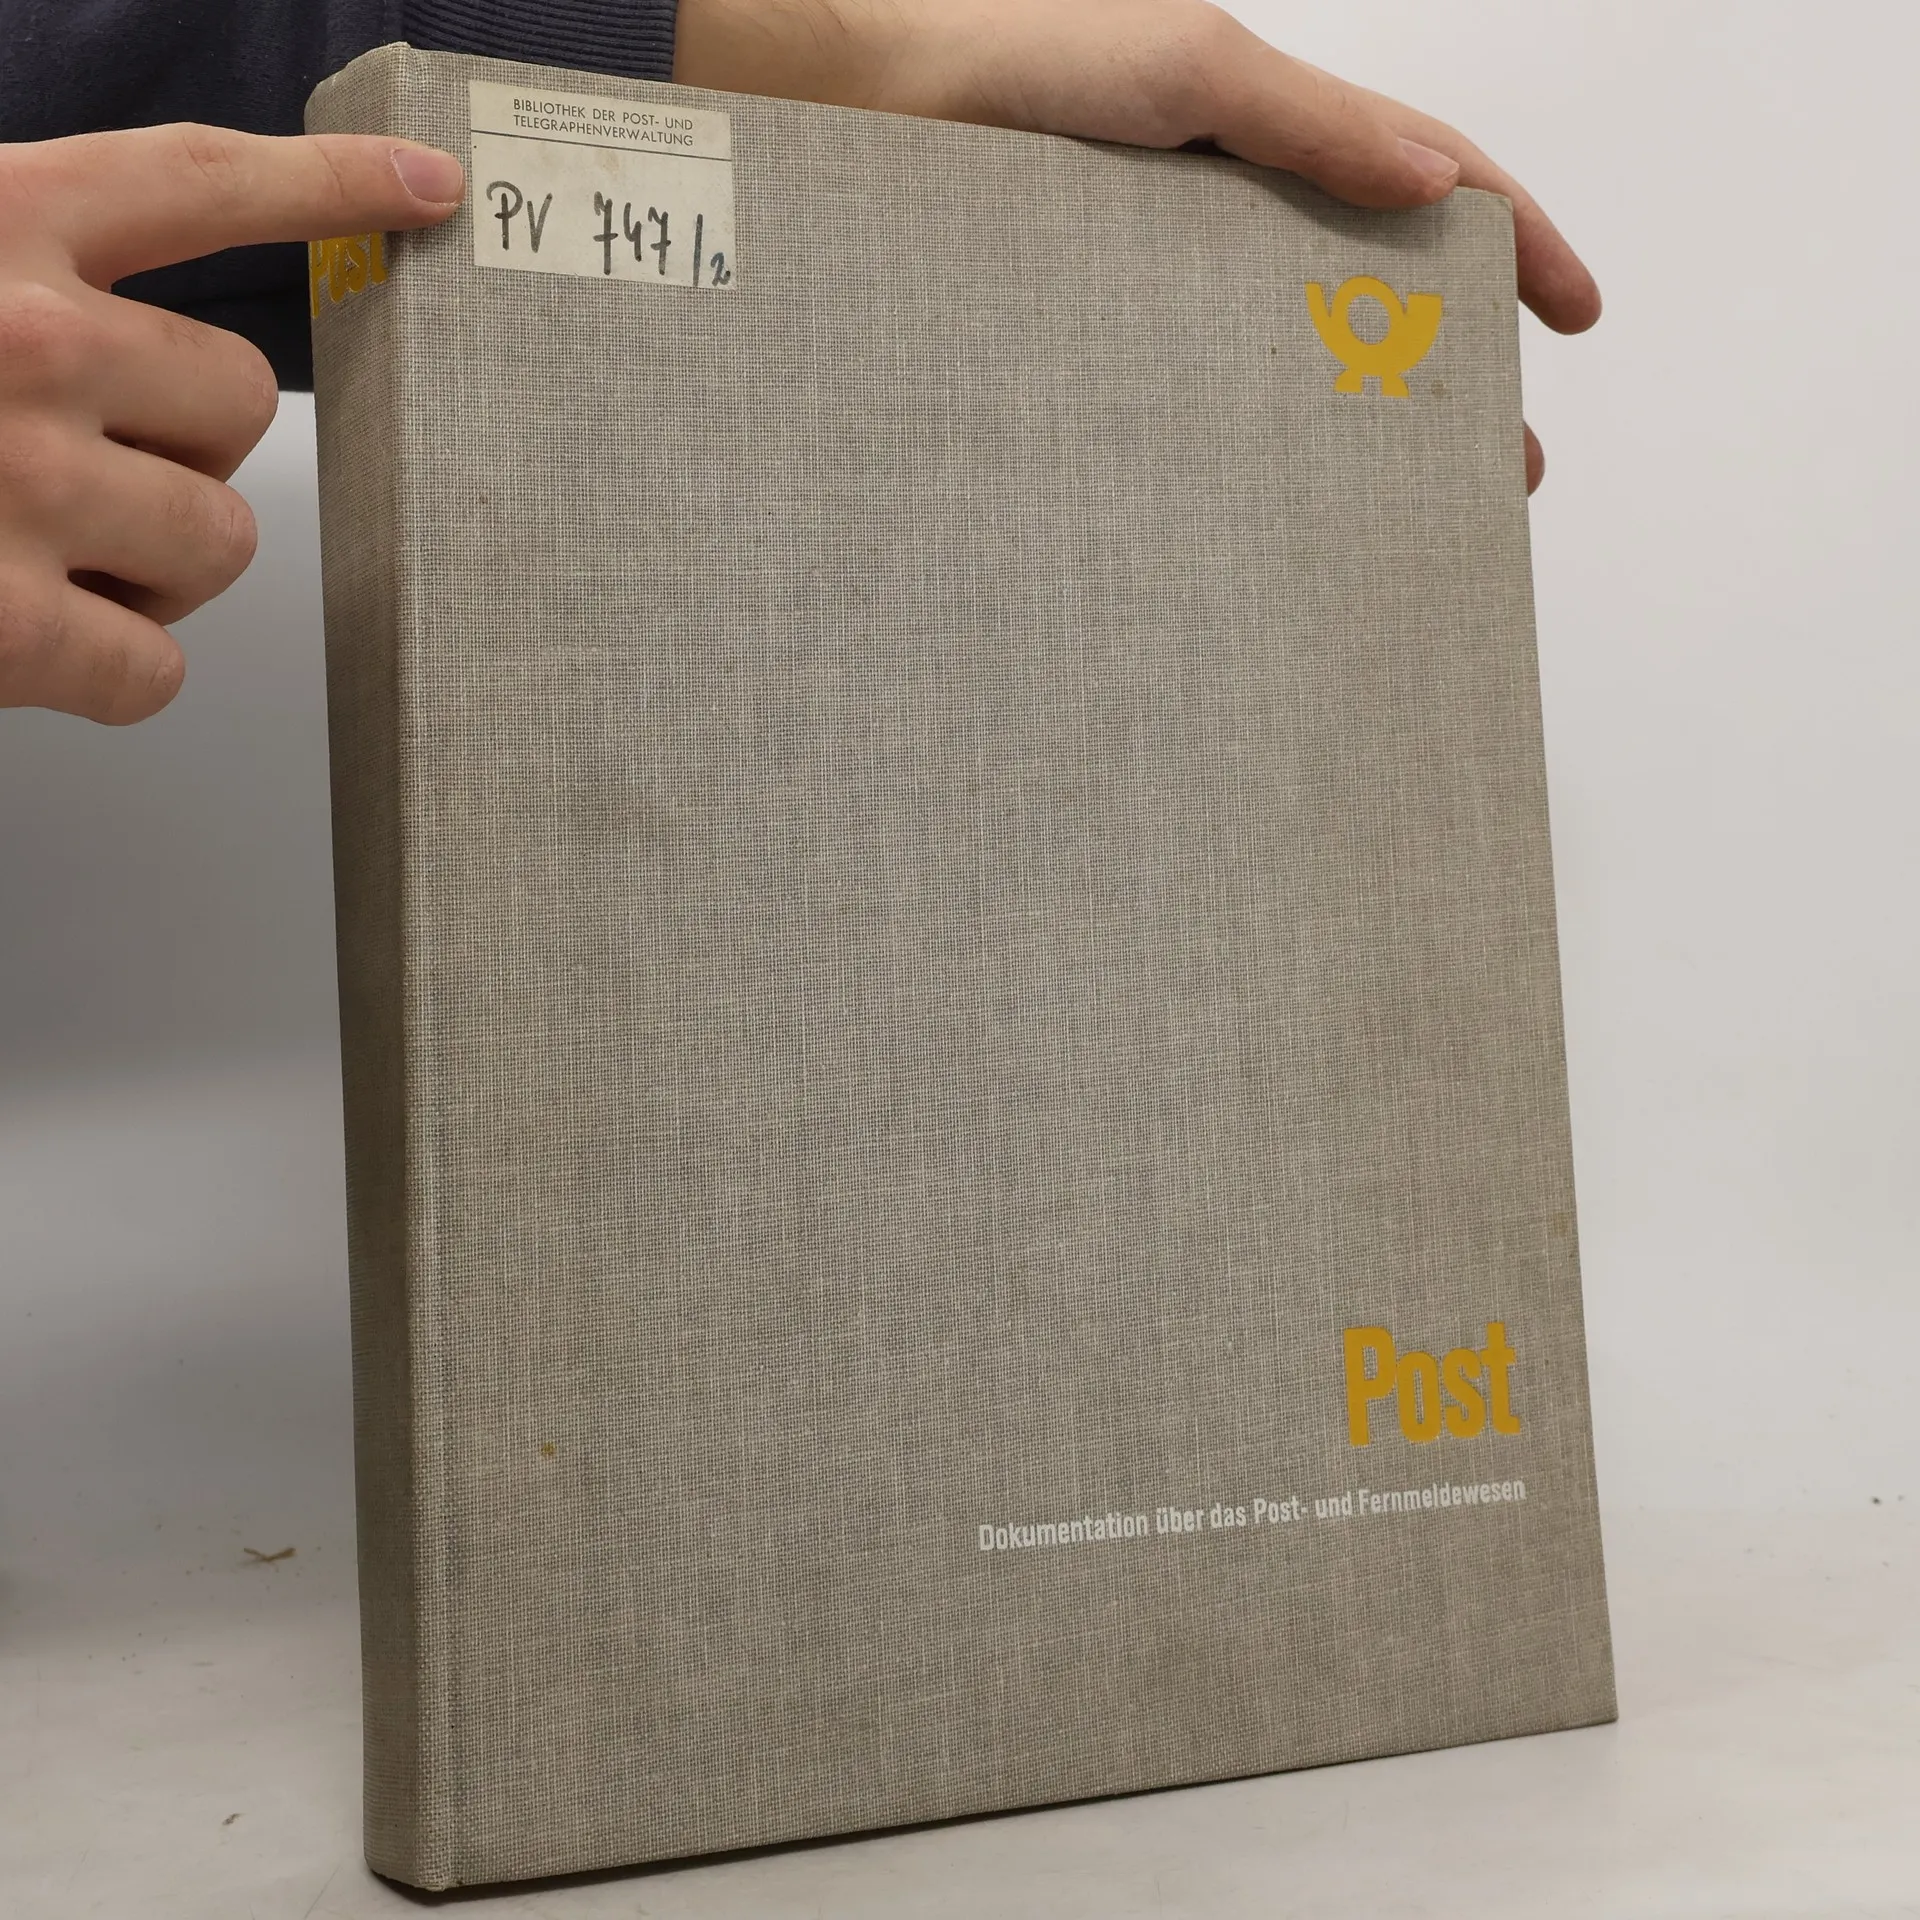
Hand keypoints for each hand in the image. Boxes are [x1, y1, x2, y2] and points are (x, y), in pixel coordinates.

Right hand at [0, 125, 464, 723]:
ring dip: (154, 565)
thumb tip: (110, 315)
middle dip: (182, 450)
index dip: (328, 184)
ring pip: (217, 540)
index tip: (421, 192)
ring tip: (45, 555)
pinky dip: (114, 675)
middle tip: (92, 468)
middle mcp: (17, 337)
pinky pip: (153, 669)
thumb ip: (7, 261)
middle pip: (236, 404)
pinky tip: (37, 644)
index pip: (198, 182)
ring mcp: (14, 482)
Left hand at [677, 0, 1597, 490]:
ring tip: (1405, 516)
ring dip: (1360, 436)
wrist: (869, 116)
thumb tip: (1435, 187)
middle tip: (1505, 467)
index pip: (1427, 182)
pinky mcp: (1104, 343)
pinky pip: (1198, 403)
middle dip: (1454, 377)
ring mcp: (1169, 288)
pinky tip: (1277, 511)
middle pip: (1374, 296)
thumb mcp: (1190, 66)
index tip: (1580, 313)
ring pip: (1293, 366)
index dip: (1515, 240)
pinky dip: (1252, 454)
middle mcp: (1230, 218)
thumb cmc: (1021, 65)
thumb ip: (1310, 123)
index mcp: (1271, 136)